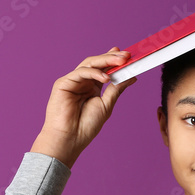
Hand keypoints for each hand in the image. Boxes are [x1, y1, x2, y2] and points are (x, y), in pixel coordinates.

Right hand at [31, 48, 135, 167]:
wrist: (70, 138)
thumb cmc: (86, 126)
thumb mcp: (106, 104)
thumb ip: (116, 88)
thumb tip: (131, 76)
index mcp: (92, 87)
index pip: (104, 69)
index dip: (114, 60)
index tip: (128, 55)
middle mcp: (82, 82)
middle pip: (97, 63)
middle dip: (112, 58)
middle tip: (127, 55)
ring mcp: (72, 81)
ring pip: (89, 64)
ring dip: (105, 60)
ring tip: (120, 61)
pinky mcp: (63, 83)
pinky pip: (80, 72)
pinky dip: (94, 73)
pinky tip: (106, 78)